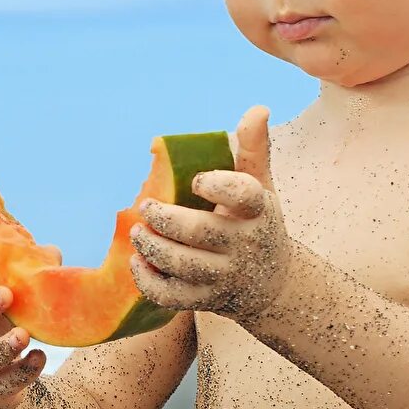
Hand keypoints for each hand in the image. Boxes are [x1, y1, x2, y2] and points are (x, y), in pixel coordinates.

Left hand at [126, 105, 293, 322]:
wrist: (271, 285)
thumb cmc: (256, 224)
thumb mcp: (261, 188)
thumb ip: (253, 150)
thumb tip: (257, 109)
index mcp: (258, 210)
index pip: (243, 195)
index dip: (218, 185)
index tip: (197, 180)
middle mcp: (244, 244)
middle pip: (201, 232)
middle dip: (165, 218)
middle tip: (146, 206)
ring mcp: (225, 276)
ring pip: (182, 264)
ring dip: (152, 247)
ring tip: (137, 231)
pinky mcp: (205, 299)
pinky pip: (171, 296)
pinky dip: (148, 281)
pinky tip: (137, 262)